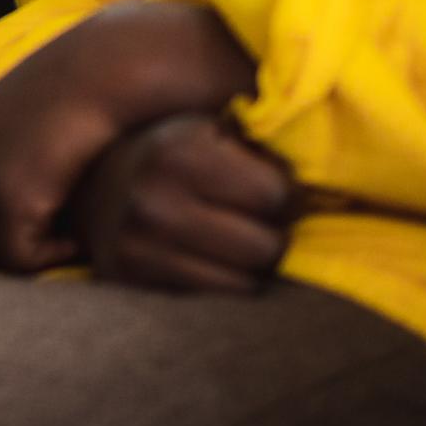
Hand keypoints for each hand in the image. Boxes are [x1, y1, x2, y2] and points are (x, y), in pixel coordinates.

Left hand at [0, 0, 256, 273]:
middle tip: (79, 227)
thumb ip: (37, 149)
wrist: (110, 68)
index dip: (26, 212)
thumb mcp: (53, 115)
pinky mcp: (4, 200)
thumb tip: (48, 198)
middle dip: (31, 233)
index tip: (68, 208)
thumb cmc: (100, 85)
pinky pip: (24, 260)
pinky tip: (88, 229)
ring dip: (47, 245)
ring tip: (87, 227)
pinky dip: (59, 253)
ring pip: (3, 247)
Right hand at [73, 112, 293, 292]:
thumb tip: (329, 155)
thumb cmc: (177, 149)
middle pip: (266, 247)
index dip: (282, 192)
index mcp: (179, 150)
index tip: (263, 184)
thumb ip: (264, 135)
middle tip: (250, 218)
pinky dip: (221, 282)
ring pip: (245, 282)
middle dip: (268, 232)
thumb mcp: (214, 125)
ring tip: (226, 237)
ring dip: (247, 265)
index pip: (278, 194)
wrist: (96, 180)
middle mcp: (153, 199)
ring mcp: (136, 244)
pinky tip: (204, 257)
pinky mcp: (127, 276)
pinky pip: (214, 299)